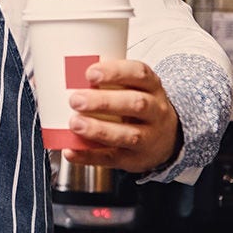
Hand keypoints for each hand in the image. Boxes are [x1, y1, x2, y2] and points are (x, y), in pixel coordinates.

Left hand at [62, 58, 181, 174]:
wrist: (167, 138)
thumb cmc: (140, 106)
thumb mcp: (134, 87)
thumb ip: (108, 81)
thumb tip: (65, 75)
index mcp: (152, 86)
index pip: (139, 73)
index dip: (115, 72)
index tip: (90, 73)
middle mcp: (155, 111)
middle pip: (135, 104)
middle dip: (103, 102)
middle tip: (76, 99)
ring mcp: (149, 138)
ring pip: (128, 135)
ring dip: (98, 129)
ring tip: (75, 124)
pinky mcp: (135, 159)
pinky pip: (113, 159)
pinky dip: (90, 156)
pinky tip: (72, 150)